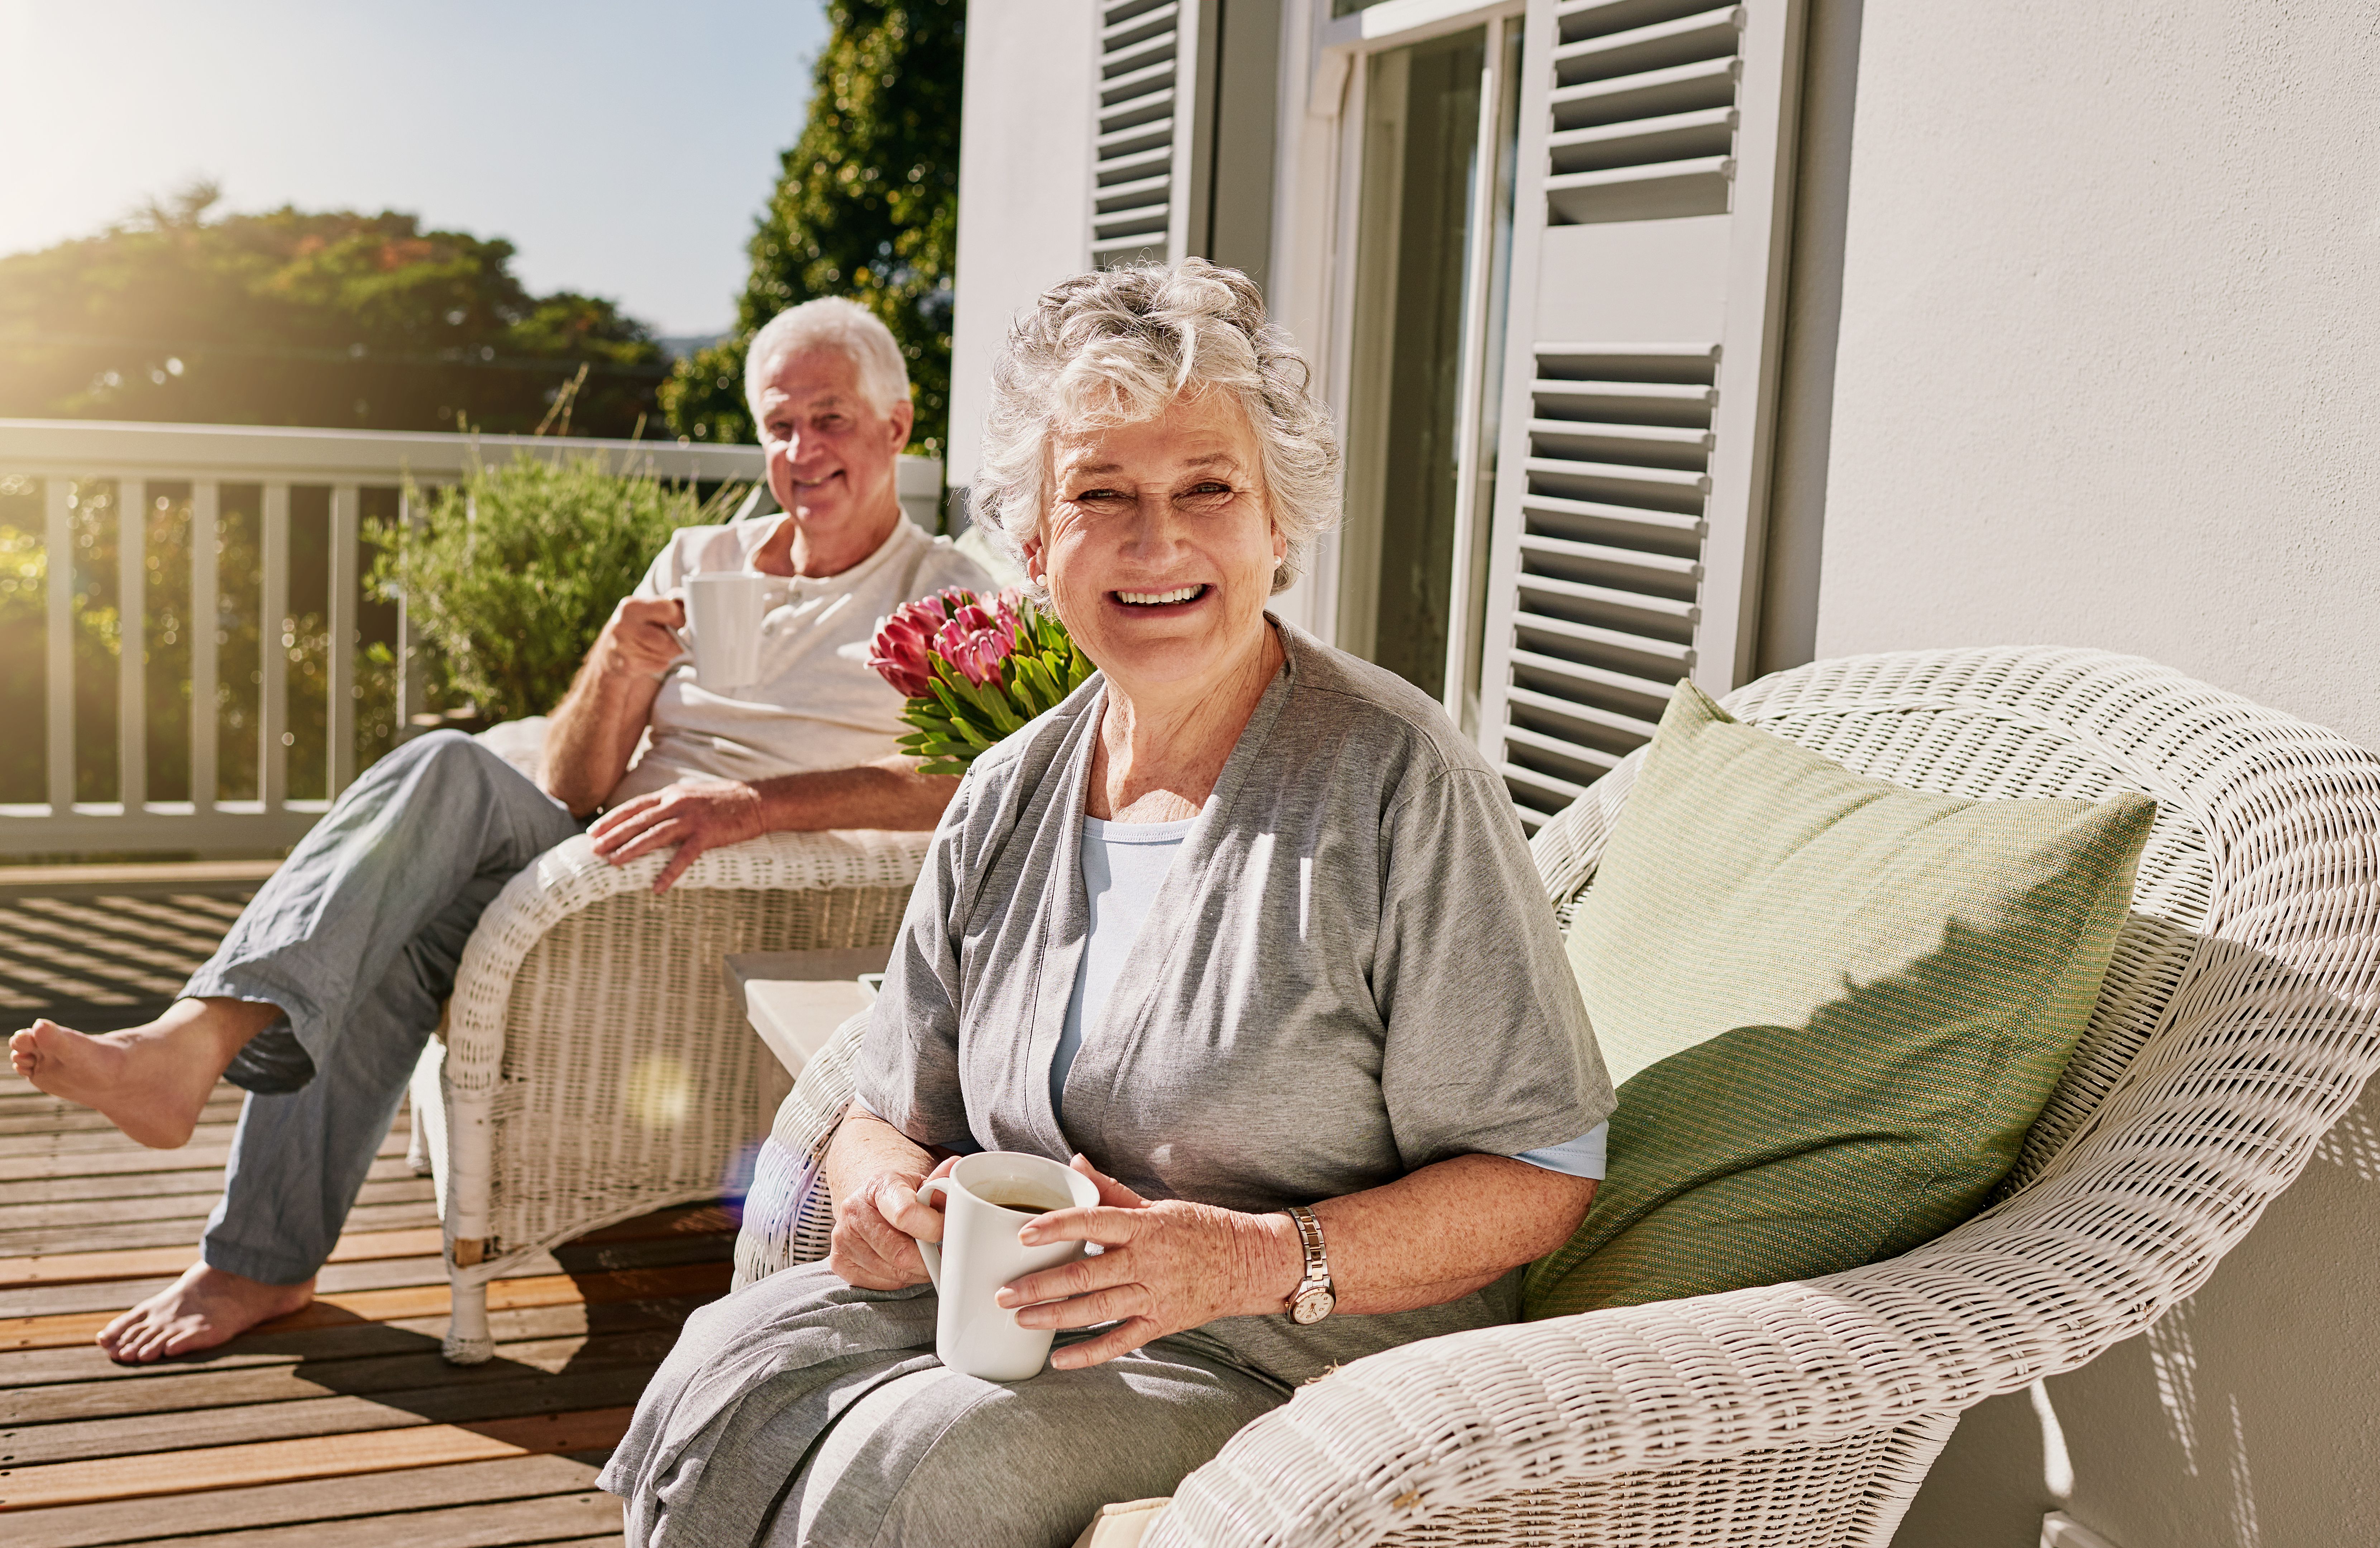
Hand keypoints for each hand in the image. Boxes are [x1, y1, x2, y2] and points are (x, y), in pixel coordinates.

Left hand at [589, 779, 768, 892]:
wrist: (757, 800)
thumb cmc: (726, 801)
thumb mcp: (692, 796)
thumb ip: (671, 805)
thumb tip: (650, 817)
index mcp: (672, 795)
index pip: (634, 807)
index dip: (612, 819)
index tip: (594, 831)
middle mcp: (677, 804)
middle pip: (638, 822)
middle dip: (613, 836)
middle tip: (594, 850)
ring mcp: (691, 819)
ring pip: (654, 836)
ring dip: (631, 850)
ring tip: (613, 864)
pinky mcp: (707, 835)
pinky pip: (683, 857)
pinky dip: (669, 873)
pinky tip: (657, 888)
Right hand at [593, 595, 687, 681]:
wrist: (609, 652)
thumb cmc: (636, 627)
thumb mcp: (645, 610)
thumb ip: (667, 606)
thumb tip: (691, 605)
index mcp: (631, 606)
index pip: (668, 610)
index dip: (680, 619)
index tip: (681, 624)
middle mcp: (624, 625)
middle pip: (667, 640)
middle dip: (676, 643)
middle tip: (675, 641)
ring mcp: (623, 646)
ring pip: (665, 654)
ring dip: (669, 654)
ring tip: (659, 648)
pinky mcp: (627, 664)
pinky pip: (659, 665)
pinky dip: (661, 663)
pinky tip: (650, 657)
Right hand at [828, 1154, 957, 1289]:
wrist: (867, 1203)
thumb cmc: (899, 1196)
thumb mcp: (919, 1184)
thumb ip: (939, 1183)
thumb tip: (955, 1166)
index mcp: (879, 1186)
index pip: (906, 1214)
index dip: (933, 1228)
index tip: (945, 1231)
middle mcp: (854, 1210)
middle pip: (900, 1253)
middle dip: (928, 1259)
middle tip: (940, 1255)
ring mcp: (843, 1238)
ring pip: (892, 1272)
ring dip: (915, 1272)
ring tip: (922, 1258)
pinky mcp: (839, 1261)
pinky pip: (880, 1284)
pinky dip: (898, 1279)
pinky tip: (902, 1265)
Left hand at [997, 1156, 1301, 1369]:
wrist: (1247, 1262)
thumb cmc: (1197, 1228)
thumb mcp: (1155, 1205)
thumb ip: (1109, 1190)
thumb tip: (1074, 1163)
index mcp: (1143, 1227)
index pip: (1092, 1222)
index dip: (1056, 1228)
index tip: (1022, 1235)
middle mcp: (1147, 1262)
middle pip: (1086, 1275)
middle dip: (1041, 1285)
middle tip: (1003, 1292)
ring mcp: (1154, 1296)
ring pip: (1097, 1310)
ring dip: (1055, 1317)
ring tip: (1019, 1318)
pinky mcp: (1161, 1324)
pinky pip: (1121, 1342)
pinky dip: (1089, 1353)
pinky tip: (1058, 1358)